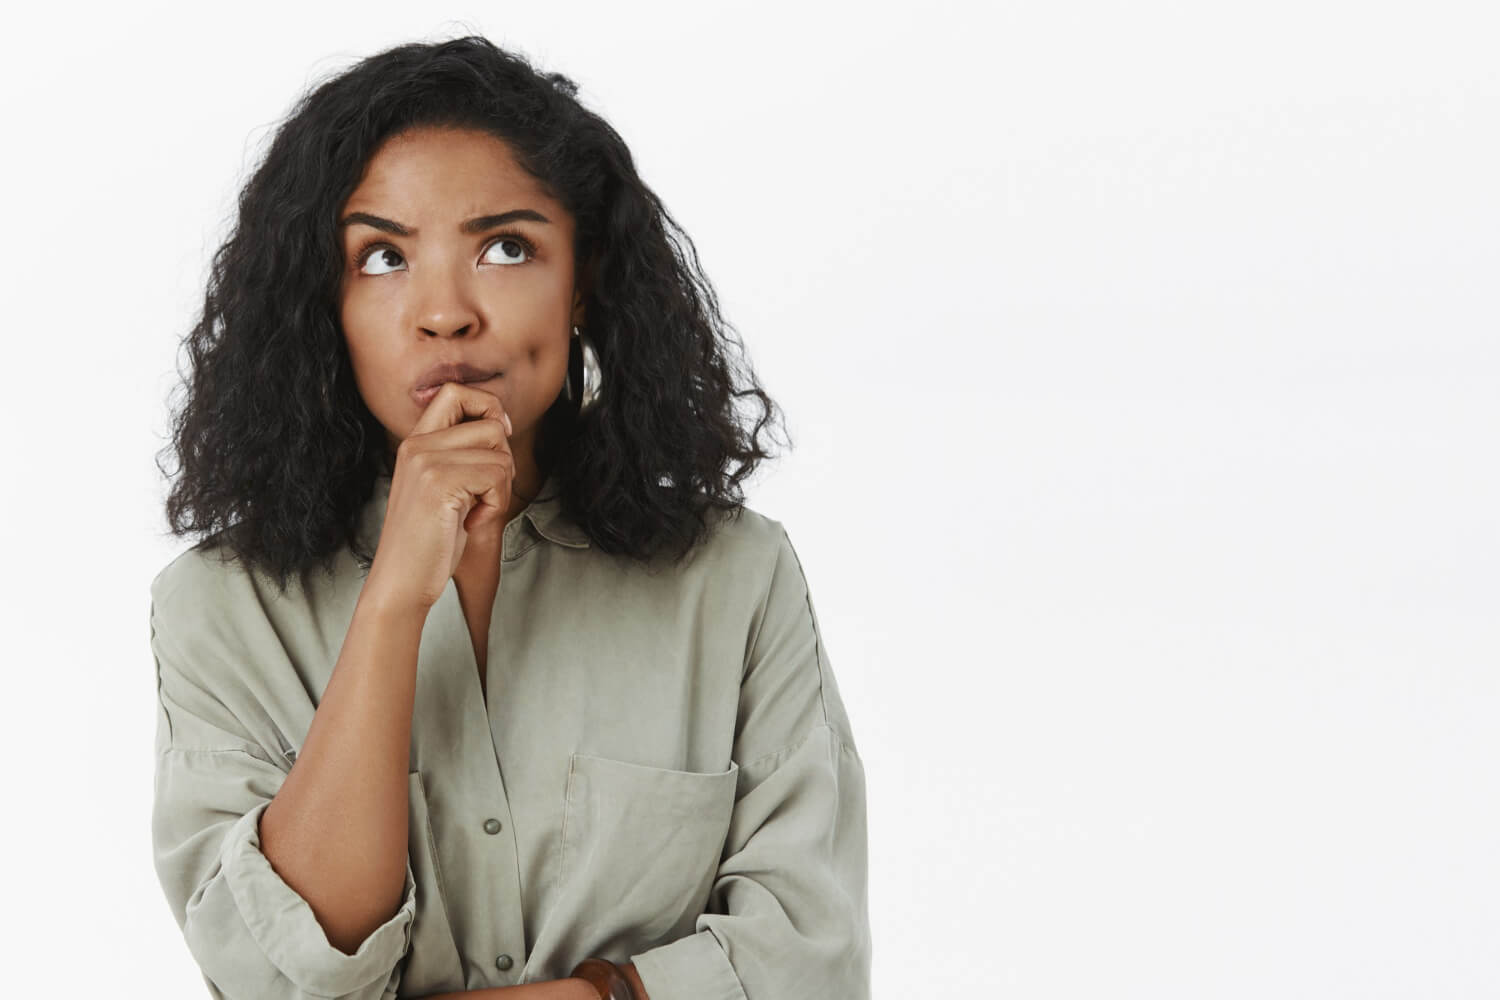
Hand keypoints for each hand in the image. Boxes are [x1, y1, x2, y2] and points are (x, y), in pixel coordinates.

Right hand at [363, 380, 513, 614]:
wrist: (401, 582)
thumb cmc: (429, 542)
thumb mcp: (443, 487)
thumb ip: (461, 454)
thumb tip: (501, 424)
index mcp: (415, 442)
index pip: (455, 391)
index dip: (487, 408)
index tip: (496, 441)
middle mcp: (417, 445)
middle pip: (489, 421)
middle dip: (503, 457)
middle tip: (484, 492)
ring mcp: (426, 461)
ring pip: (500, 452)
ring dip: (500, 488)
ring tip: (474, 511)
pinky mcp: (439, 483)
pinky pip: (497, 476)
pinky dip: (495, 505)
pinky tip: (471, 522)